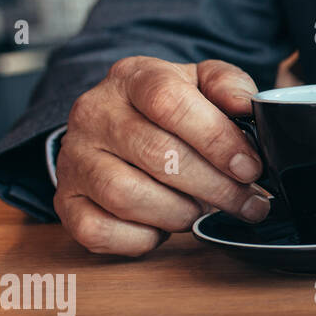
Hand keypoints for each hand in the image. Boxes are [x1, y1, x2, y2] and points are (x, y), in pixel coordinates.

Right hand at [54, 57, 268, 256]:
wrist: (117, 124)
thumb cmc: (171, 108)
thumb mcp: (202, 82)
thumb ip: (229, 86)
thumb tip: (247, 104)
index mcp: (132, 77)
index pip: (169, 102)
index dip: (216, 139)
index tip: (250, 167)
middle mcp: (94, 114)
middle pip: (156, 154)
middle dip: (214, 186)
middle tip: (247, 202)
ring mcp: (74, 159)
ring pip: (127, 196)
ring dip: (180, 213)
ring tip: (204, 209)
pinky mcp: (66, 202)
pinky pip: (100, 232)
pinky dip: (141, 238)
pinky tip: (164, 226)